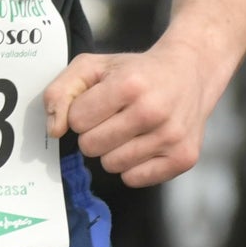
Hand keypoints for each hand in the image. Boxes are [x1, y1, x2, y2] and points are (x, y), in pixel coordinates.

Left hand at [46, 38, 220, 188]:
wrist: (190, 72)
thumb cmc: (137, 72)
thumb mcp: (92, 67)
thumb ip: (61, 92)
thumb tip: (55, 130)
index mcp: (129, 85)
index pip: (76, 120)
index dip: (81, 112)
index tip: (98, 103)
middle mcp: (153, 112)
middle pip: (91, 146)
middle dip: (94, 132)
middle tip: (113, 118)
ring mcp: (171, 137)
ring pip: (111, 165)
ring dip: (112, 150)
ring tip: (129, 130)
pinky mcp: (183, 158)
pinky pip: (134, 179)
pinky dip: (132, 166)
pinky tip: (143, 144)